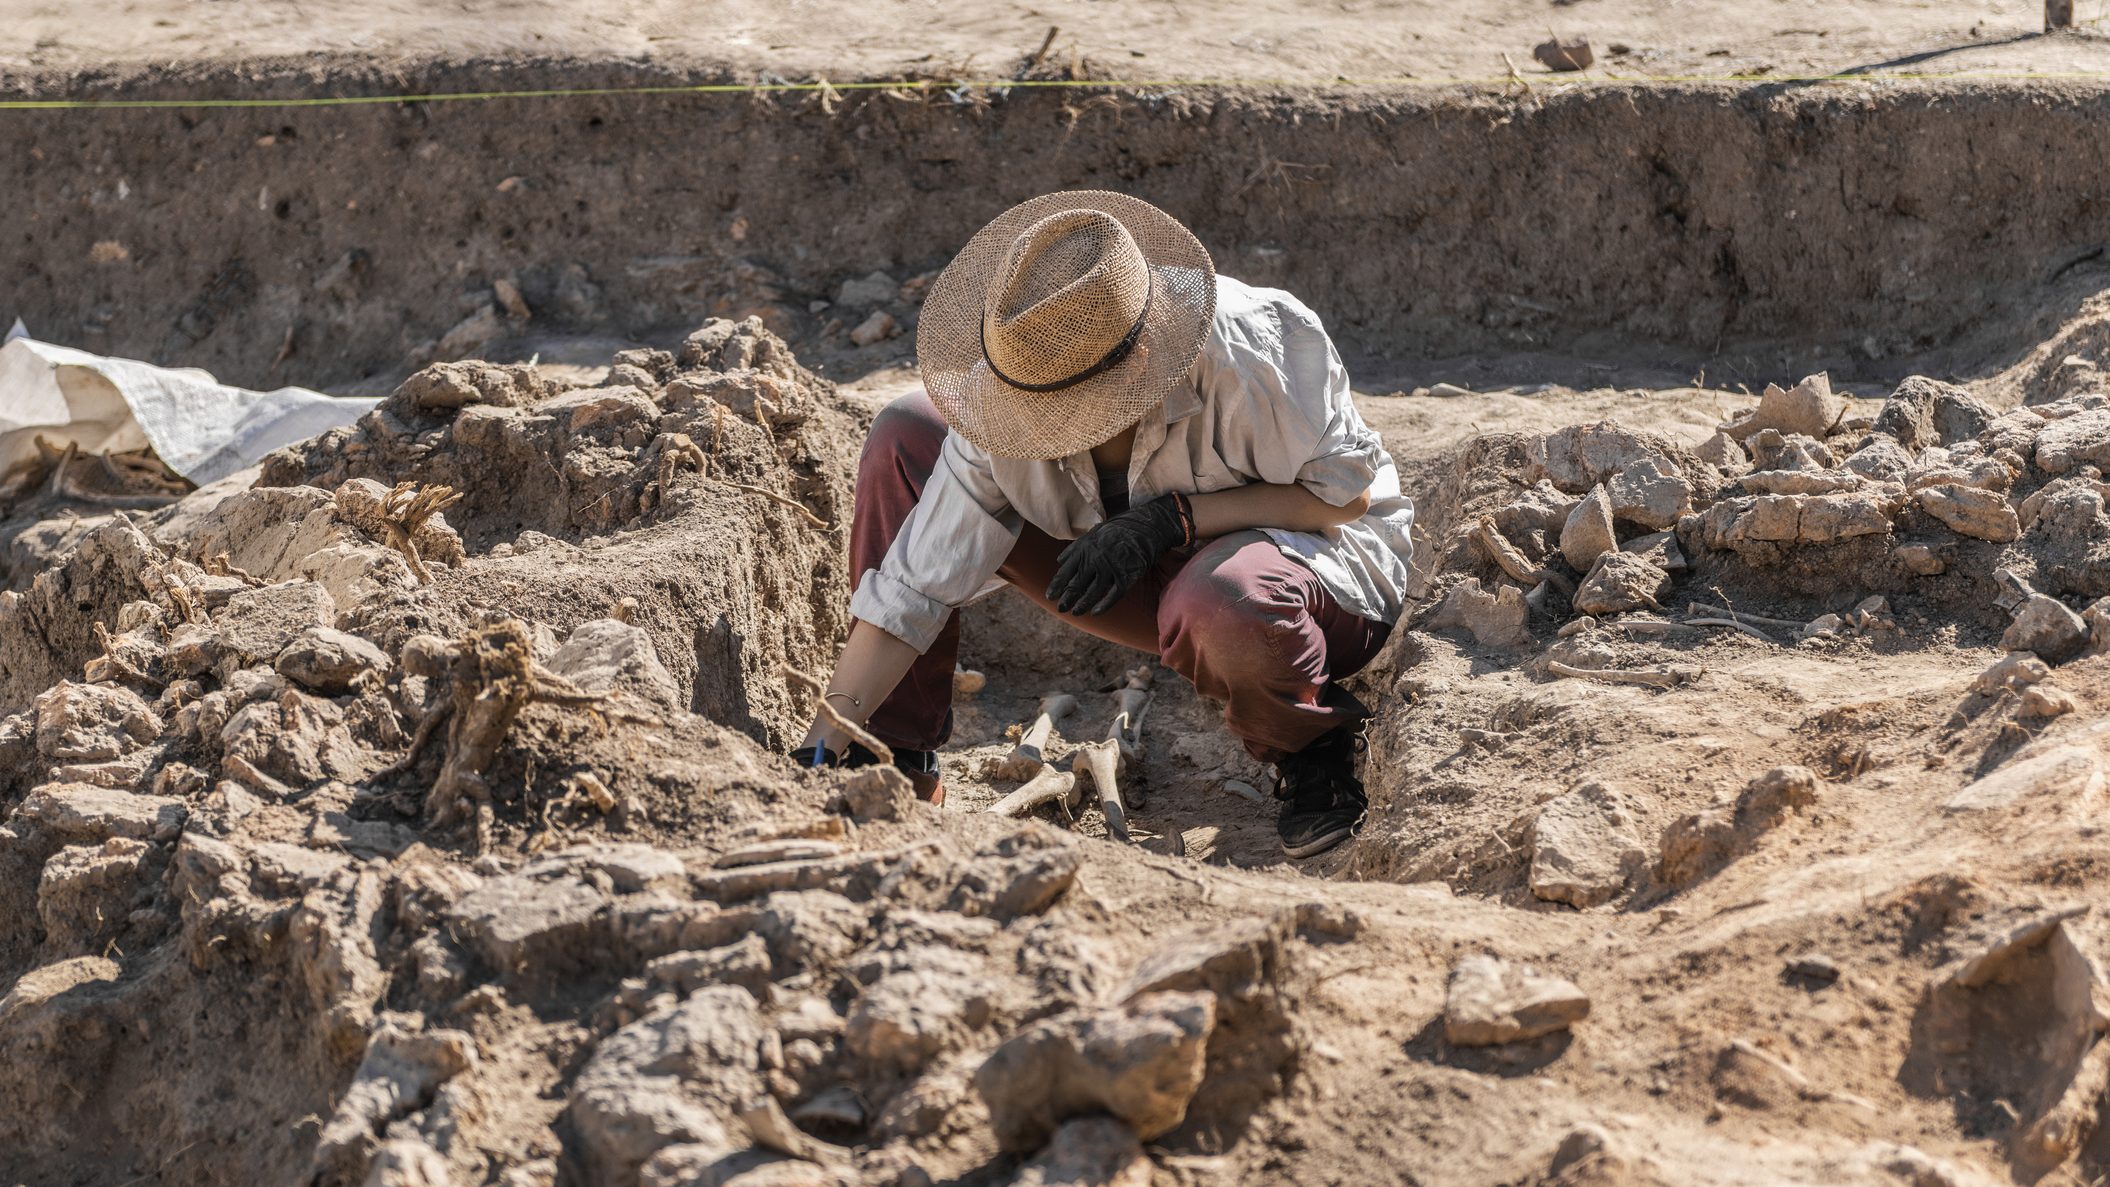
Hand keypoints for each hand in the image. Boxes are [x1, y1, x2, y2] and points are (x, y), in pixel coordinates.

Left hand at [1047, 494, 1189, 614]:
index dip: (1057, 586)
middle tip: (1061, 608)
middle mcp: (1095, 560)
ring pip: (1093, 593)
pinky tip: (1095, 613)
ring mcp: (1111, 569)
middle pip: (1076, 585)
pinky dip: (1103, 605)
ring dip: (1082, 605)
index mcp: (1084, 549)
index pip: (1065, 572)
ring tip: (1076, 612)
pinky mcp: (1126, 577)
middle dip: (1067, 599)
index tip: (1050, 596)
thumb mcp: (1093, 533)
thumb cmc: (1117, 530)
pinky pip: (1113, 595)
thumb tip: (1059, 561)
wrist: (1145, 527)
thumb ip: (1075, 548)